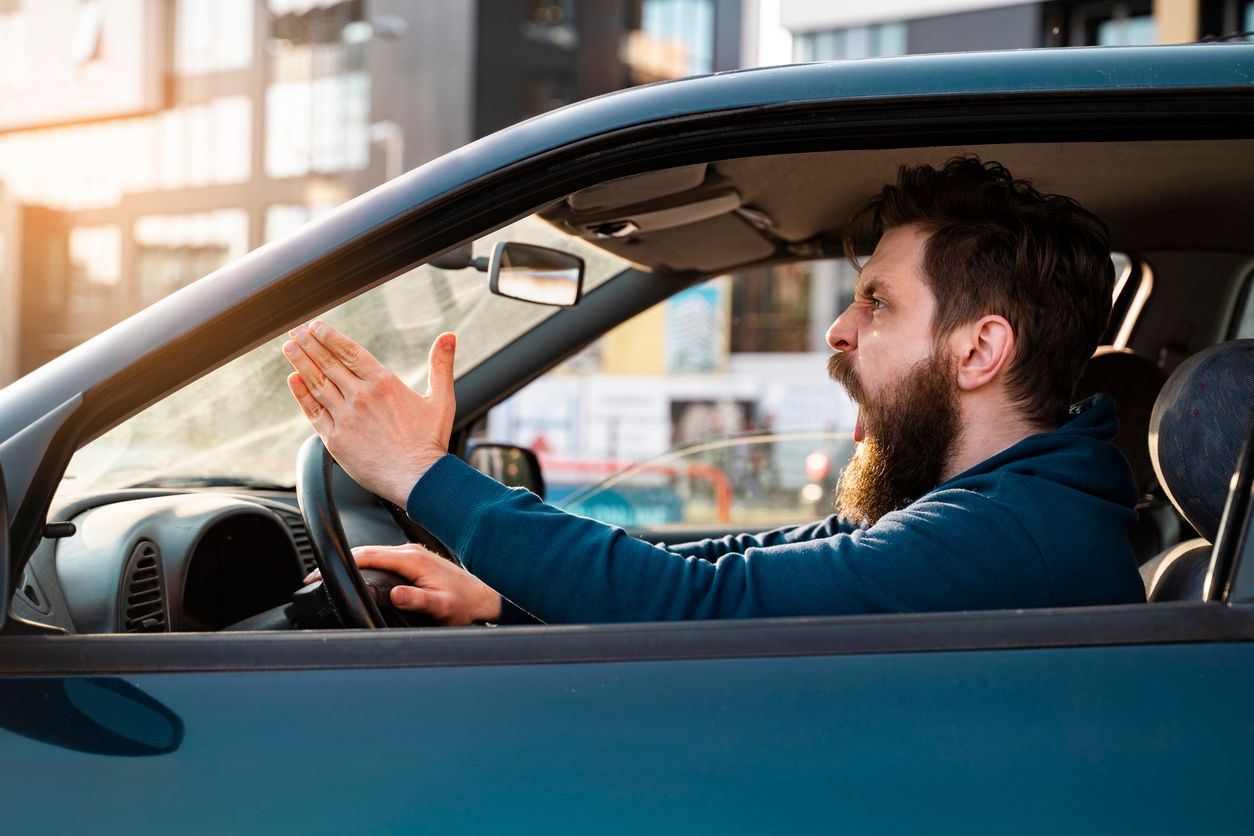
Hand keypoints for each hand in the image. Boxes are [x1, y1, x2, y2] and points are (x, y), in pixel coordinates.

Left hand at [283, 321, 455, 506]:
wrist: (418, 479)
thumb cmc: (430, 442)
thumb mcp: (441, 399)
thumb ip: (441, 366)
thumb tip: (448, 337)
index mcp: (384, 384)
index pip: (350, 352)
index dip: (330, 336)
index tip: (316, 326)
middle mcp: (361, 397)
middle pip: (329, 363)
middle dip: (309, 344)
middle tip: (295, 331)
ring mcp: (346, 418)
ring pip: (317, 383)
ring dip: (301, 363)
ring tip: (288, 348)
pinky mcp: (335, 440)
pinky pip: (314, 412)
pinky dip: (301, 394)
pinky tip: (293, 381)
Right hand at [305, 544, 502, 624]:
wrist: (484, 596)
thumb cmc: (465, 603)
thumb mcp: (443, 607)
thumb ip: (419, 600)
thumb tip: (396, 595)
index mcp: (412, 560)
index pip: (367, 555)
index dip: (340, 562)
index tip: (318, 572)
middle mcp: (409, 553)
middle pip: (365, 552)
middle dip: (337, 562)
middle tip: (312, 576)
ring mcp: (410, 556)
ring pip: (372, 555)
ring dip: (350, 563)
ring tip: (326, 576)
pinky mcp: (412, 562)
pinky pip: (381, 560)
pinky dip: (363, 566)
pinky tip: (354, 575)